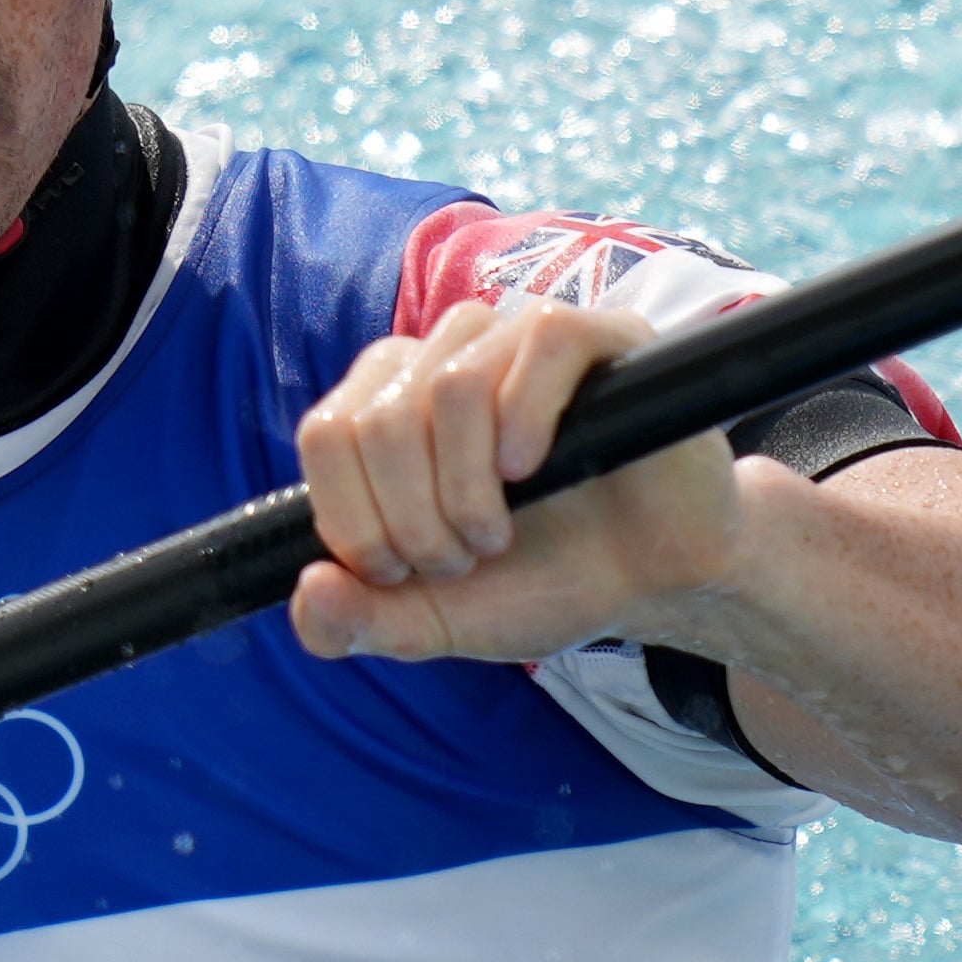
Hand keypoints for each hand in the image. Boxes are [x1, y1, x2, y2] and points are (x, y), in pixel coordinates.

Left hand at [287, 294, 754, 665]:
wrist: (652, 583)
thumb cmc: (539, 580)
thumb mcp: (434, 622)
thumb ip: (359, 622)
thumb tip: (309, 591)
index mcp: (389, 403)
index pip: (327, 434)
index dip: (353, 518)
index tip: (402, 571)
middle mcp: (445, 355)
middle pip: (382, 420)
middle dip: (413, 519)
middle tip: (464, 558)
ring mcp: (519, 340)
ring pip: (451, 386)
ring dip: (466, 487)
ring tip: (498, 532)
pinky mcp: (599, 339)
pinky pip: (542, 340)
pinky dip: (525, 417)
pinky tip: (530, 472)